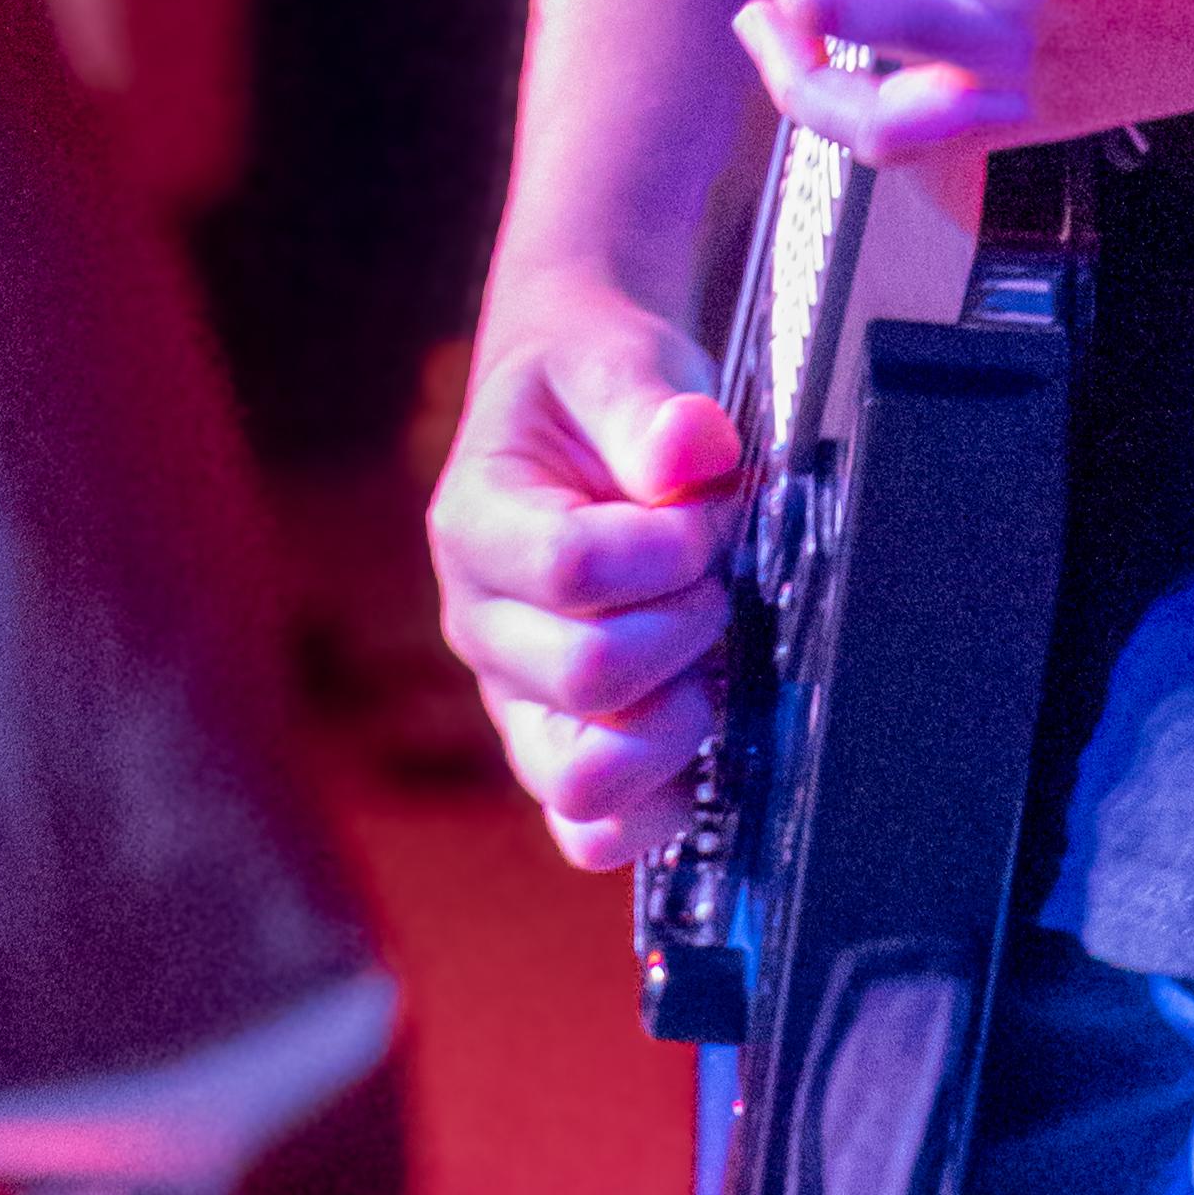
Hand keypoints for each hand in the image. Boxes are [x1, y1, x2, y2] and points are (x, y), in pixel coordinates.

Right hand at [428, 288, 743, 868]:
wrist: (573, 412)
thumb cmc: (592, 392)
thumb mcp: (618, 363)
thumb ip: (653, 408)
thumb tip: (694, 446)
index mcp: (475, 524)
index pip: (571, 569)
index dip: (668, 548)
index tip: (707, 511)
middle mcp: (480, 626)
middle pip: (585, 677)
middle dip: (686, 624)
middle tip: (718, 577)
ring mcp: (515, 699)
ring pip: (582, 781)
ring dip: (678, 724)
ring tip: (711, 657)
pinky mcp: (558, 749)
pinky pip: (594, 831)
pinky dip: (663, 802)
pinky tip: (704, 729)